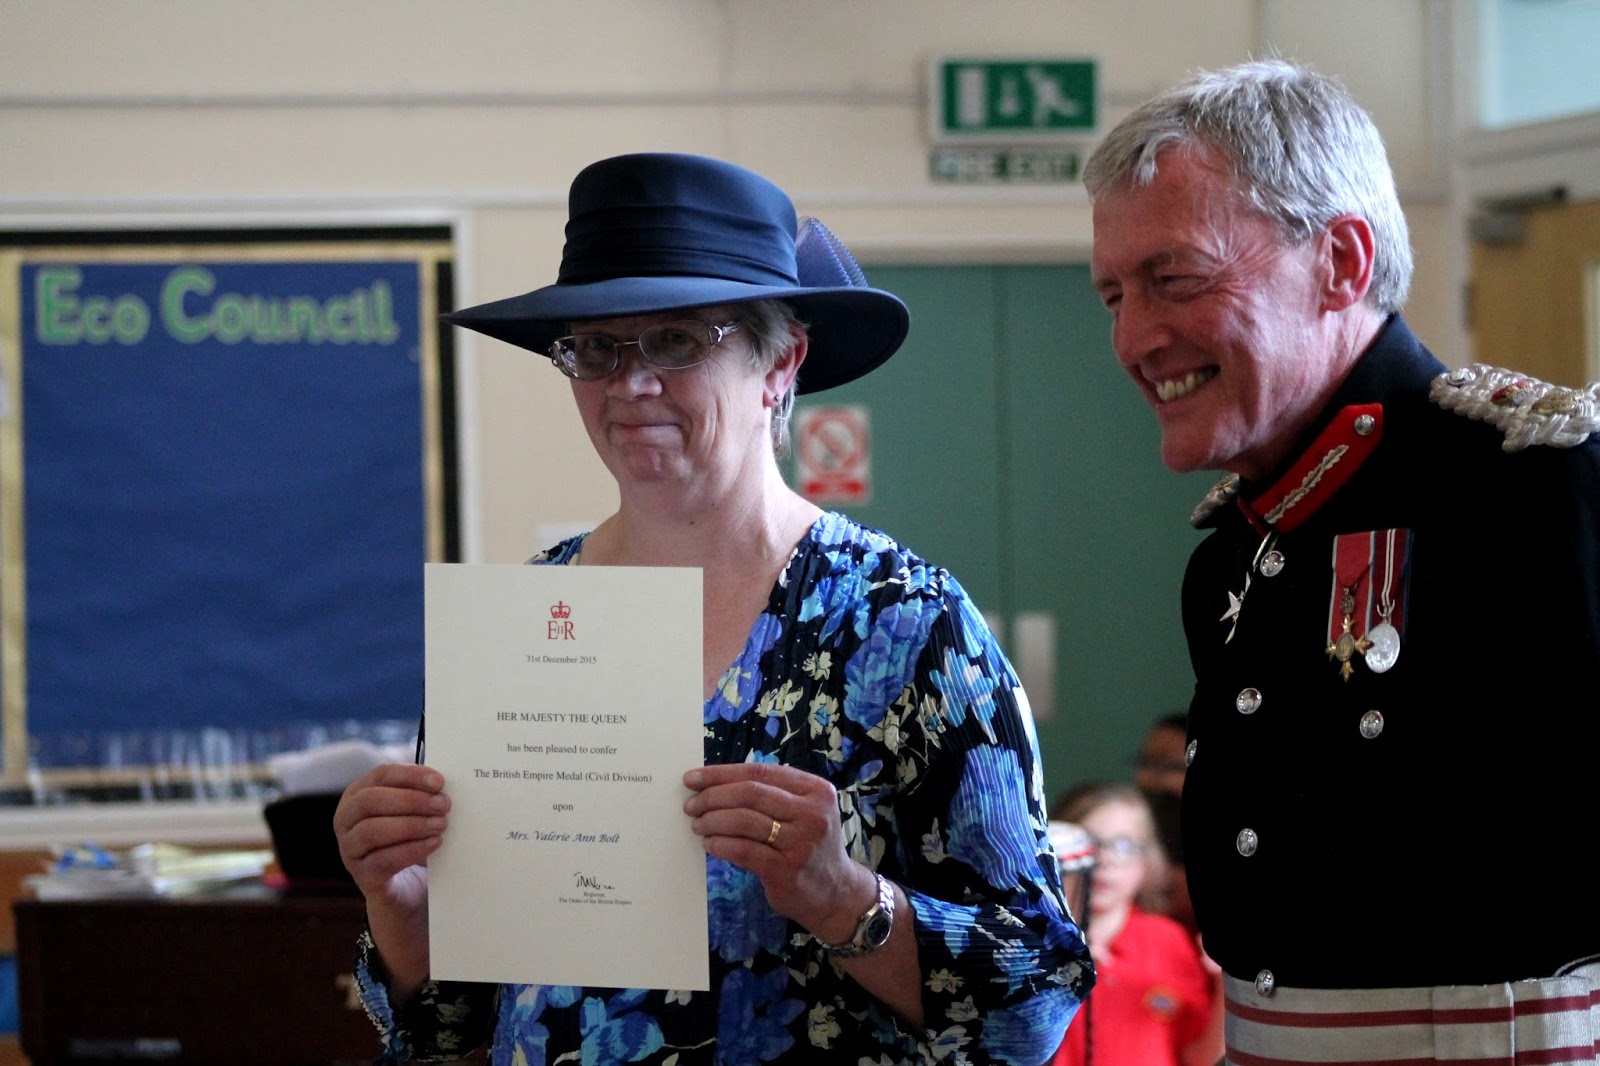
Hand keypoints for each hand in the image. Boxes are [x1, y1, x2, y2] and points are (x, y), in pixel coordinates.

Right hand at [333, 763, 448, 912]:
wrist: (408, 888)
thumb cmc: (411, 840)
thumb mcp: (414, 813)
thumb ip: (423, 795)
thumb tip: (442, 786)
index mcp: (357, 795)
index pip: (380, 775)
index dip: (410, 775)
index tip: (439, 782)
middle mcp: (346, 820)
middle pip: (370, 800)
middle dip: (410, 800)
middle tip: (443, 804)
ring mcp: (350, 850)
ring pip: (372, 830)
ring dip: (411, 825)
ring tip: (440, 825)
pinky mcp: (363, 876)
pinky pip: (382, 860)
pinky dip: (411, 850)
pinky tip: (433, 843)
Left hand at [683, 762, 876, 942]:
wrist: (837, 894)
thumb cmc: (810, 847)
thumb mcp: (805, 812)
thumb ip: (774, 795)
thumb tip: (716, 783)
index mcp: (816, 790)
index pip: (761, 771)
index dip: (722, 773)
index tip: (694, 778)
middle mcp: (813, 813)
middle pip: (750, 793)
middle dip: (713, 796)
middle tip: (691, 804)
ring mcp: (801, 843)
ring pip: (744, 820)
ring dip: (713, 820)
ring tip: (697, 824)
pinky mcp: (786, 870)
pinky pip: (743, 850)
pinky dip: (720, 844)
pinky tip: (709, 844)